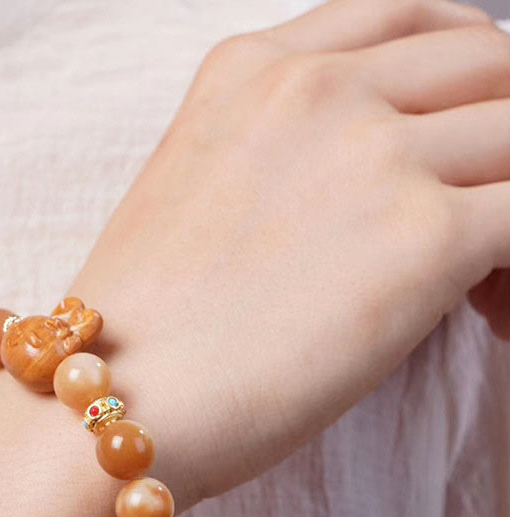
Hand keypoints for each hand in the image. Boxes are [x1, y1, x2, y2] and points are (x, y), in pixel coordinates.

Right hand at [69, 0, 509, 507]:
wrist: (119, 403)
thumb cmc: (147, 330)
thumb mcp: (197, 193)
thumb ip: (285, 154)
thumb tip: (369, 180)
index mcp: (254, 70)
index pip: (410, 21)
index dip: (456, 80)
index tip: (457, 140)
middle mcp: (317, 88)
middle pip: (486, 64)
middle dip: (500, 134)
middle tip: (479, 216)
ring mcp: (374, 154)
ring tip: (481, 279)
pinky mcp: (424, 236)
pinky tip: (487, 312)